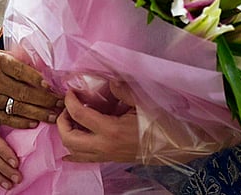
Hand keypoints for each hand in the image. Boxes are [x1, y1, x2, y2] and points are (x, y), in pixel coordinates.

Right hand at [0, 44, 61, 128]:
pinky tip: (34, 123)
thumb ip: (12, 57)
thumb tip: (33, 59)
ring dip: (39, 113)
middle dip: (45, 99)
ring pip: (18, 107)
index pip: (21, 71)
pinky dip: (21, 121)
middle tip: (60, 103)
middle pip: (24, 91)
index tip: (50, 85)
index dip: (37, 79)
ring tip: (54, 116)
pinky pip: (6, 118)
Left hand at [58, 81, 236, 164]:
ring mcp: (107, 156)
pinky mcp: (112, 159)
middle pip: (69, 138)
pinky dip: (74, 153)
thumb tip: (107, 80)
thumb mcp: (143, 101)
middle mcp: (105, 146)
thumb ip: (122, 90)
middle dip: (62, 121)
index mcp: (111, 130)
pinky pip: (86, 160)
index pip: (79, 114)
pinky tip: (68, 149)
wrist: (178, 145)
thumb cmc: (163, 122)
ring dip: (67, 135)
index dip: (70, 101)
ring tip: (70, 120)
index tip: (70, 90)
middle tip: (66, 106)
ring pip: (74, 152)